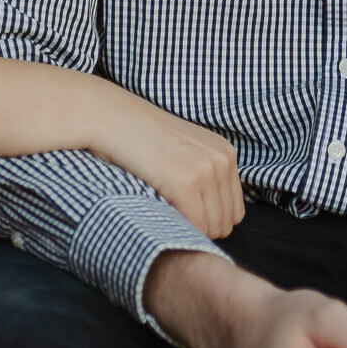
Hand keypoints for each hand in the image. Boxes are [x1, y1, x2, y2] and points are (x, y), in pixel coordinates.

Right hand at [88, 92, 244, 238]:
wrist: (112, 117)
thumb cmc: (141, 138)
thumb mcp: (185, 150)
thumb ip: (204, 175)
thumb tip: (214, 218)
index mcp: (225, 152)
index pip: (234, 210)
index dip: (210, 221)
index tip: (185, 217)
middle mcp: (222, 159)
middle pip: (227, 222)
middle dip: (202, 229)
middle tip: (173, 219)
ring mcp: (206, 170)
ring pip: (214, 227)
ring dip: (191, 230)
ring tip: (166, 215)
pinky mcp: (186, 182)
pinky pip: (196, 225)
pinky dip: (180, 228)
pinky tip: (160, 213)